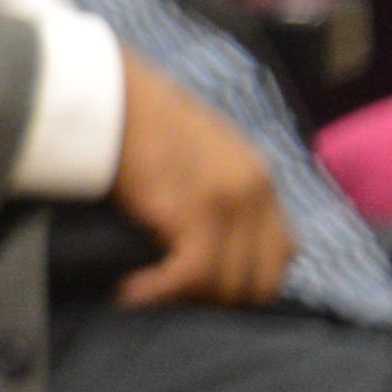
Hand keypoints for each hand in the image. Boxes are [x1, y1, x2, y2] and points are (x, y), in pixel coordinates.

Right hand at [105, 56, 294, 307]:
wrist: (110, 93)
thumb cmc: (143, 123)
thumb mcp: (202, 154)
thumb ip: (220, 190)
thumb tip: (213, 242)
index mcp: (260, 180)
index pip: (280, 258)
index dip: (242, 282)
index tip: (197, 288)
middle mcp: (254, 192)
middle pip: (258, 282)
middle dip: (213, 298)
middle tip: (168, 295)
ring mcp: (227, 201)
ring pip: (227, 286)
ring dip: (184, 299)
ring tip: (146, 291)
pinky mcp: (190, 209)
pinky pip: (190, 275)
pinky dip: (158, 292)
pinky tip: (129, 292)